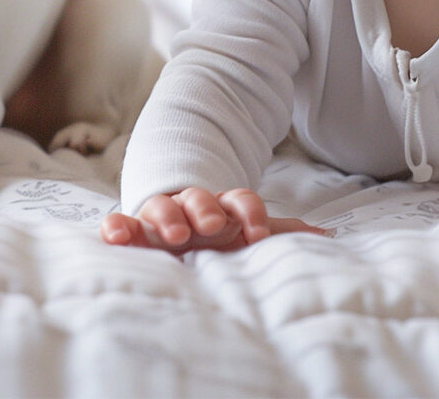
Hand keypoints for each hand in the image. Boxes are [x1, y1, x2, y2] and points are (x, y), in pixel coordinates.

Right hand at [100, 187, 326, 253]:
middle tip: (210, 226)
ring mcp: (162, 215)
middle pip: (200, 199)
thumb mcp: (246, 235)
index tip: (258, 234)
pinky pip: (123, 224)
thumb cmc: (217, 237)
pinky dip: (117, 227)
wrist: (176, 228)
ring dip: (167, 216)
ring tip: (173, 233)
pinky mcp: (135, 229)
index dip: (250, 213)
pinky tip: (113, 235)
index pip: (241, 201)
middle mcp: (192, 207)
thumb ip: (281, 233)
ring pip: (163, 206)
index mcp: (224, 209)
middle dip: (205, 209)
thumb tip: (325, 234)